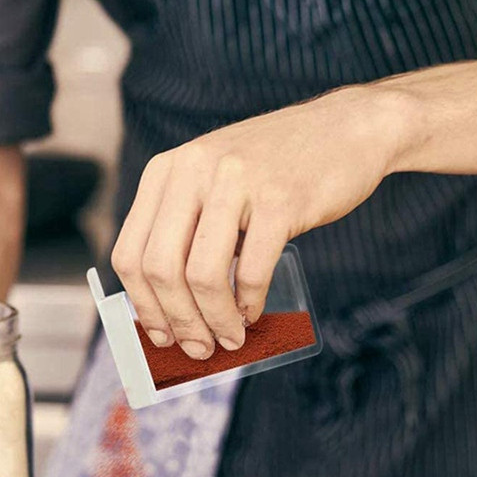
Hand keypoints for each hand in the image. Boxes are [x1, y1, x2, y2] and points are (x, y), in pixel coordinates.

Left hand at [111, 87, 404, 357]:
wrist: (345, 129)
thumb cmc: (275, 170)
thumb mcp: (215, 183)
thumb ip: (188, 231)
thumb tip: (172, 311)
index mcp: (167, 171)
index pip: (130, 253)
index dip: (142, 305)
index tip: (161, 335)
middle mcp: (192, 170)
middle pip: (160, 269)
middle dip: (177, 321)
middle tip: (197, 348)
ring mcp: (235, 182)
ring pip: (202, 275)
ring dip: (214, 321)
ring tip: (229, 339)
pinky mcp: (280, 199)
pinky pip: (251, 271)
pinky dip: (249, 304)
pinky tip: (252, 313)